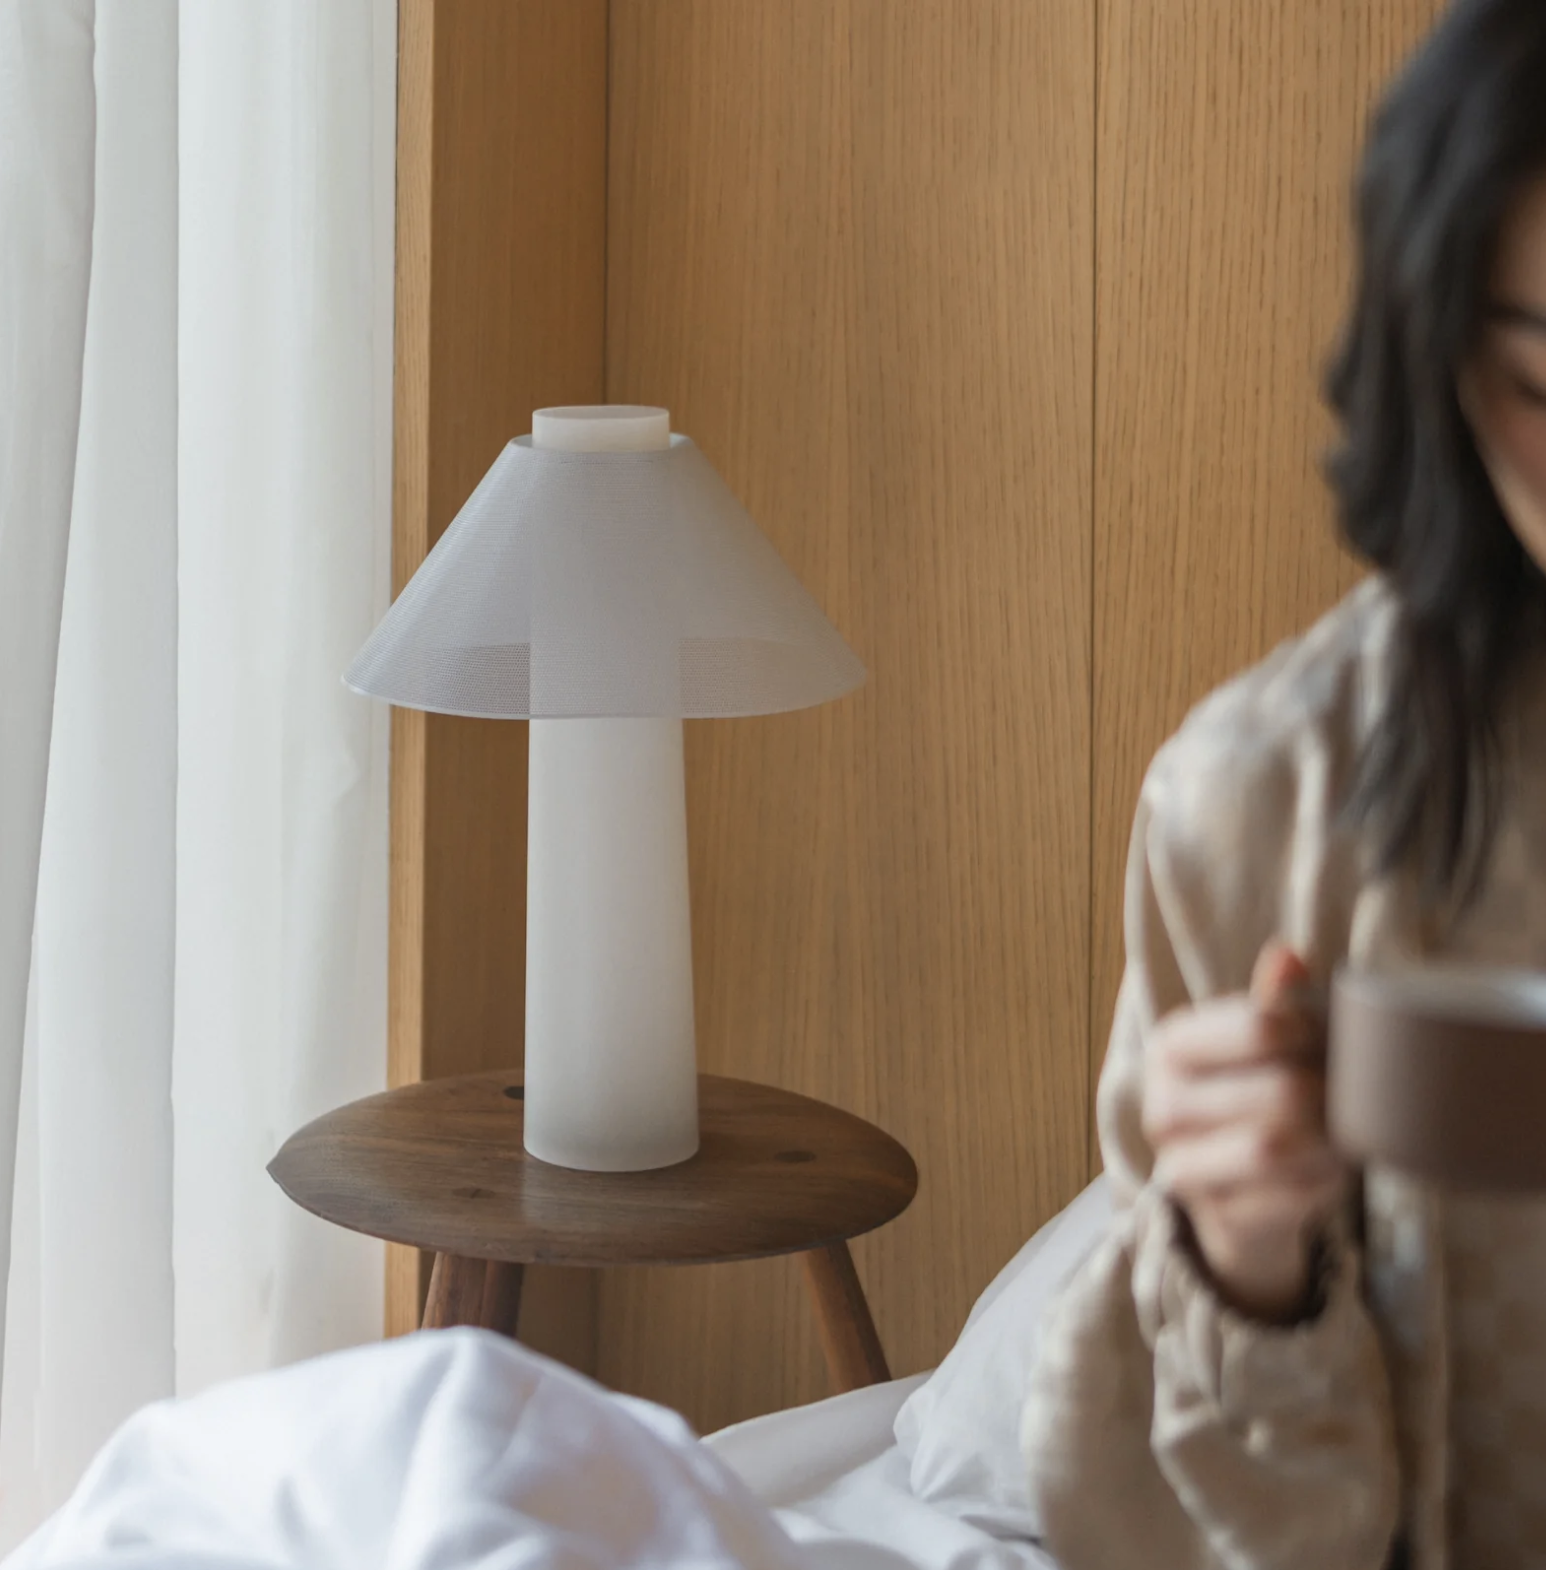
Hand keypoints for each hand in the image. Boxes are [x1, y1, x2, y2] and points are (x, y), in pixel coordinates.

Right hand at [1141, 942, 1347, 1322]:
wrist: (1223, 1187)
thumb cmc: (1244, 1094)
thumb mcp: (1247, 1043)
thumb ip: (1269, 1001)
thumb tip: (1289, 954)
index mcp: (1169, 1047)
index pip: (1259, 1025)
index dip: (1314, 1031)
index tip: (1329, 1039)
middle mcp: (1163, 1107)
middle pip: (1281, 1092)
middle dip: (1330, 1092)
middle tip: (1350, 1091)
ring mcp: (1184, 1168)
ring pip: (1280, 1149)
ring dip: (1329, 1139)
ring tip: (1343, 1126)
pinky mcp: (1217, 1218)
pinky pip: (1292, 1199)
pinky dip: (1326, 1182)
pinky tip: (1332, 1165)